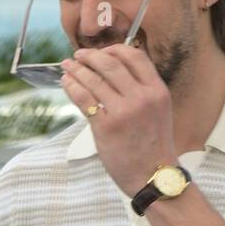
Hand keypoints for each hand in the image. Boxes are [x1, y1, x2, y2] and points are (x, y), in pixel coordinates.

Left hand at [59, 43, 177, 197]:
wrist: (153, 176)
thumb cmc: (153, 146)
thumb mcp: (158, 111)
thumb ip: (141, 90)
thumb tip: (112, 71)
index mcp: (157, 91)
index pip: (134, 56)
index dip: (114, 49)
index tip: (102, 52)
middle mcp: (141, 97)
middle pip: (110, 63)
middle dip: (90, 56)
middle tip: (79, 56)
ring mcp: (123, 111)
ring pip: (93, 79)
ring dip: (76, 69)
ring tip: (67, 66)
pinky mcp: (105, 126)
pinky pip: (83, 98)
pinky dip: (71, 86)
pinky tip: (66, 82)